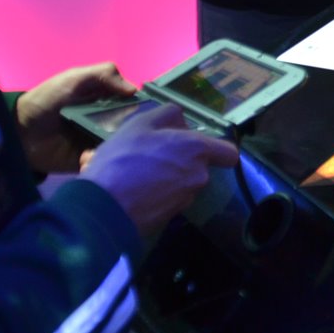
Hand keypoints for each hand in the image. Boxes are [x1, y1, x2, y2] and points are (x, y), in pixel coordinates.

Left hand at [15, 62, 136, 173]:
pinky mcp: (86, 160)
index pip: (134, 103)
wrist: (18, 129)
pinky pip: (100, 163)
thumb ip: (104, 74)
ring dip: (114, 150)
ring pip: (118, 147)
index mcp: (107, 100)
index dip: (144, 108)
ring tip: (100, 149)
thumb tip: (135, 90)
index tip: (149, 114)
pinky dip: (97, 162)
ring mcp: (96, 141)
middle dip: (131, 133)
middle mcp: (107, 121)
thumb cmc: (47, 99)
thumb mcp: (75, 78)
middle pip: (131, 127)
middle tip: (123, 136)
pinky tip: (86, 159)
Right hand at [81, 104, 240, 237]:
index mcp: (197, 150)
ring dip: (167, 178)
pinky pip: (170, 201)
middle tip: (152, 157)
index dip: (217, 150)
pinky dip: (158, 195)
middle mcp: (199, 175)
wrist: (104, 206)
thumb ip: (167, 115)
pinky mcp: (171, 218)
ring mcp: (186, 199)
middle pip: (200, 167)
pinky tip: (135, 190)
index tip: (198, 147)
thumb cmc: (123, 158)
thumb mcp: (141, 123)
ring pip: (183, 184)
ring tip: (138, 173)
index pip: (229, 154)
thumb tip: (181, 121)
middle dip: (181, 162)